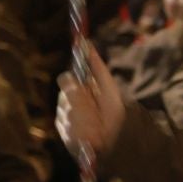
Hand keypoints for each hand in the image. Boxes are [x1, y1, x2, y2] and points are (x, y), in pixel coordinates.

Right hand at [56, 41, 125, 156]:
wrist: (119, 133)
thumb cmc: (112, 107)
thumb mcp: (107, 85)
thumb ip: (97, 66)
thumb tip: (87, 43)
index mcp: (73, 89)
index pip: (65, 80)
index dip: (74, 85)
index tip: (88, 89)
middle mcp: (65, 104)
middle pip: (66, 100)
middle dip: (86, 107)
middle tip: (98, 112)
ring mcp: (64, 121)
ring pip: (70, 118)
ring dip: (89, 123)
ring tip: (100, 126)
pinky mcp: (66, 138)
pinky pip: (72, 134)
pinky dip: (87, 135)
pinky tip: (94, 136)